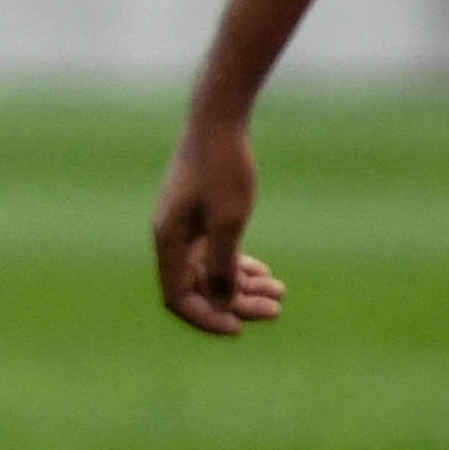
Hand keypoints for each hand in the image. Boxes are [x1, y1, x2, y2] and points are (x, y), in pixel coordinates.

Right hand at [150, 114, 286, 337]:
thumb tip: (222, 303)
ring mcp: (183, 226)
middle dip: (236, 302)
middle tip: (276, 310)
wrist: (217, 121)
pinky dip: (238, 264)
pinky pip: (214, 251)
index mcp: (168, 241)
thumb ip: (222, 266)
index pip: (178, 298)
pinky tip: (265, 273)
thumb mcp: (229, 222)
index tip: (240, 328)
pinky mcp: (197, 214)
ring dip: (243, 285)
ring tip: (280, 293)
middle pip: (198, 287)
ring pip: (210, 270)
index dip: (207, 317)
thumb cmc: (222, 169)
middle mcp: (171, 237)